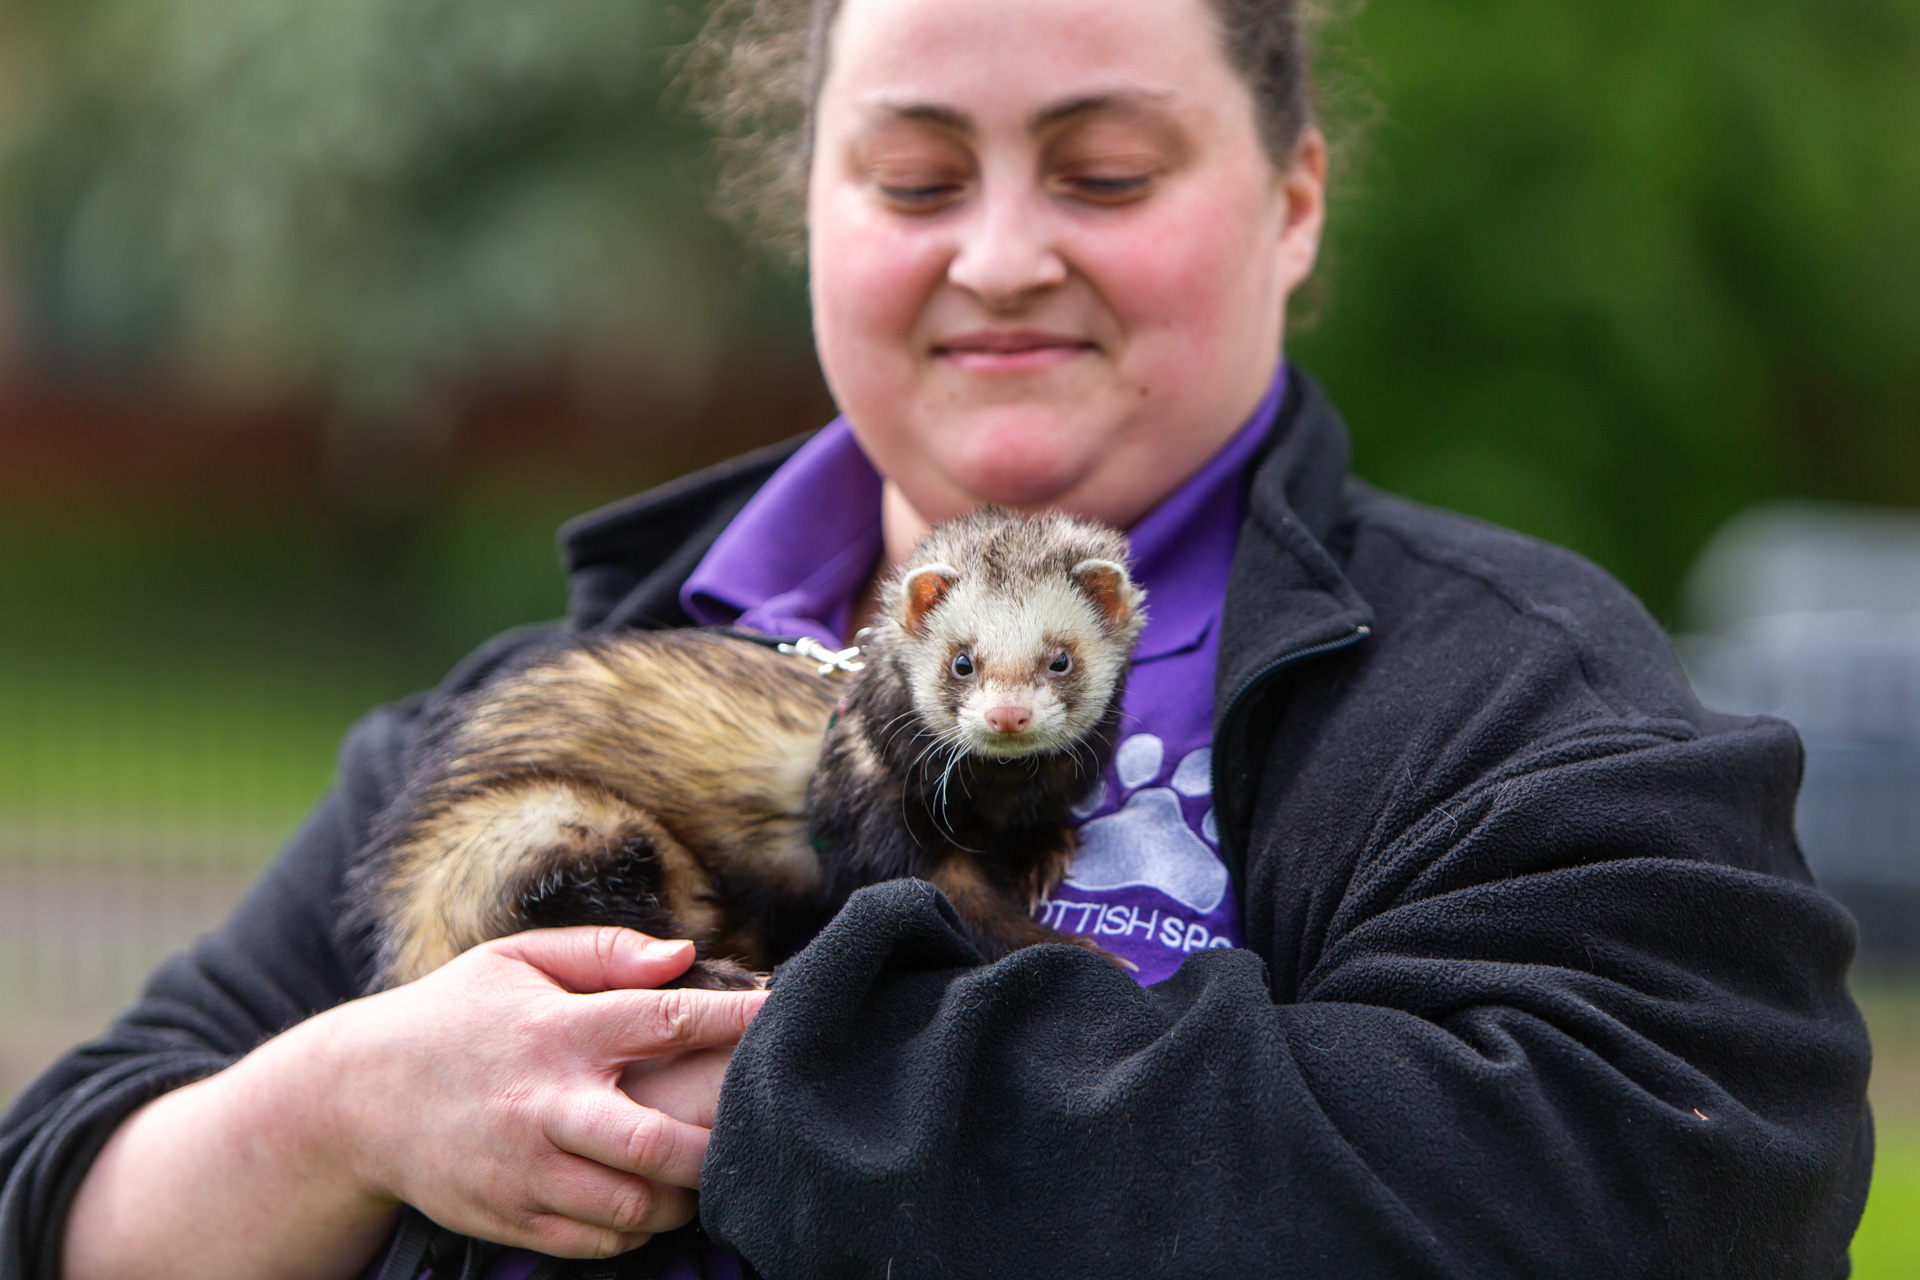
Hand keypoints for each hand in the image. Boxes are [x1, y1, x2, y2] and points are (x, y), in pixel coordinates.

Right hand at [329, 927, 767, 1257]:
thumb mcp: (519, 959)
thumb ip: (606, 952)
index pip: (668, 1022)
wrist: (354, 1098)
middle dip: (721, 1145)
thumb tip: (684, 955)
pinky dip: (636, 1224)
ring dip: (684, 1194)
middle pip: (659, 1144)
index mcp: (557, 1031)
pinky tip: (648, 1196)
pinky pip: (598, 1239)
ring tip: (703, 1168)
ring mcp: (525, 1170)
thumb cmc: (454, 1016)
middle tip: (755, 1128)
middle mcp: (545, 1105)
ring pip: (634, 1205)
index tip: (784, 1016)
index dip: (738, 1021)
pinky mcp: (509, 1215)